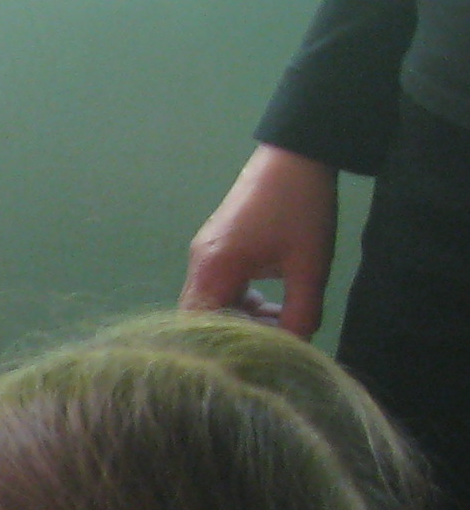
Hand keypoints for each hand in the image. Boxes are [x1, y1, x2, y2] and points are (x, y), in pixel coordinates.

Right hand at [182, 145, 338, 336]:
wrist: (296, 154)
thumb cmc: (302, 209)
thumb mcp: (310, 266)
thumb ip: (301, 313)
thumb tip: (296, 349)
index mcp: (214, 269)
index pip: (199, 326)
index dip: (223, 347)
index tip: (258, 355)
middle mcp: (199, 264)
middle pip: (199, 317)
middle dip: (233, 334)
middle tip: (272, 340)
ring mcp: (204, 254)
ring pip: (209, 302)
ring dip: (238, 318)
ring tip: (277, 318)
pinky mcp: (215, 247)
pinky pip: (216, 286)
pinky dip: (237, 301)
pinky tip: (267, 299)